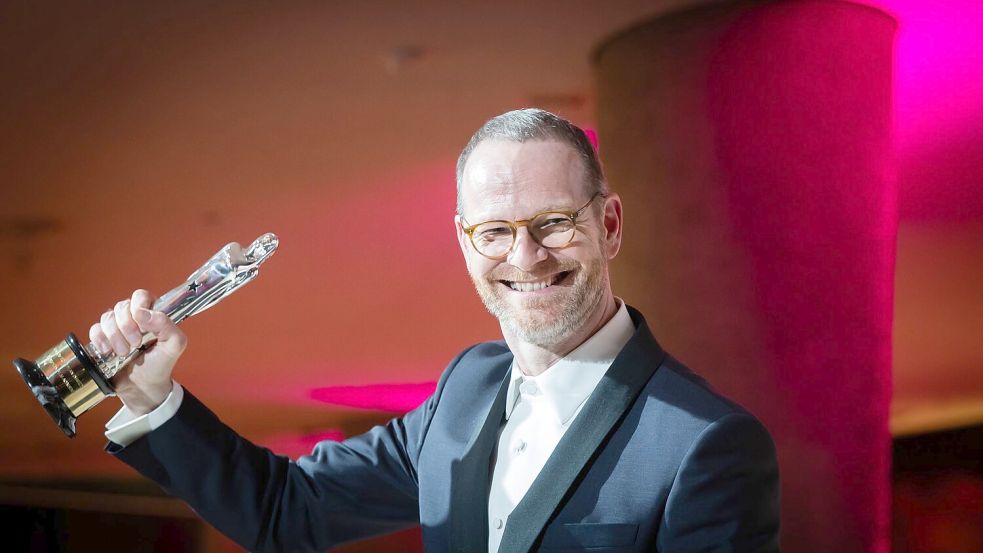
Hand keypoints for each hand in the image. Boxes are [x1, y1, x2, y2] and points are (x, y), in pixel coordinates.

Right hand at [88, 289, 187, 415]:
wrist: (144, 387)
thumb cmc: (161, 363)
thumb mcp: (174, 345)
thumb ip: (167, 325)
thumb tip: (142, 313)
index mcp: (153, 313)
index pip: (141, 296)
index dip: (138, 307)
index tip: (142, 325)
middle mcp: (133, 317)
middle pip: (122, 306)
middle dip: (127, 327)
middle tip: (136, 344)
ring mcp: (117, 327)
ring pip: (107, 317)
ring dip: (115, 337)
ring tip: (124, 353)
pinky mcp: (103, 338)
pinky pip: (95, 329)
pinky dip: (101, 340)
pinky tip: (109, 352)